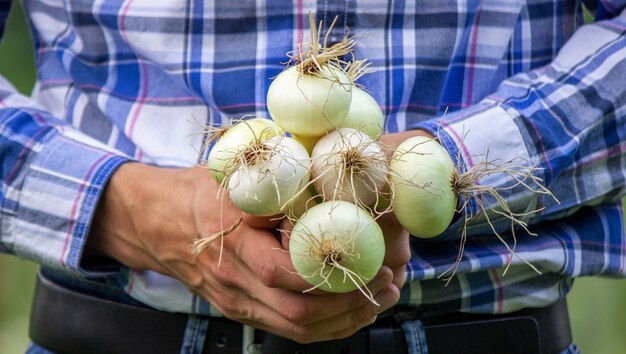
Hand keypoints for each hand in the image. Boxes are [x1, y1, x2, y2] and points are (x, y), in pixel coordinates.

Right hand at [86, 164, 398, 342]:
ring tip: (382, 300)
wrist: (159, 221)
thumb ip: (277, 180)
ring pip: (296, 328)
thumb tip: (331, 172)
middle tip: (390, 283)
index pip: (279, 270)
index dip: (326, 272)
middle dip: (350, 302)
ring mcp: (237, 301)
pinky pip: (288, 330)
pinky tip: (354, 313)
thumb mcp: (236, 174)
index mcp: (231, 240)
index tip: (368, 259)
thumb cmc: (202, 191)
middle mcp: (234, 280)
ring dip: (346, 319)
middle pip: (296, 312)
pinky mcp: (242, 311)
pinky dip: (327, 328)